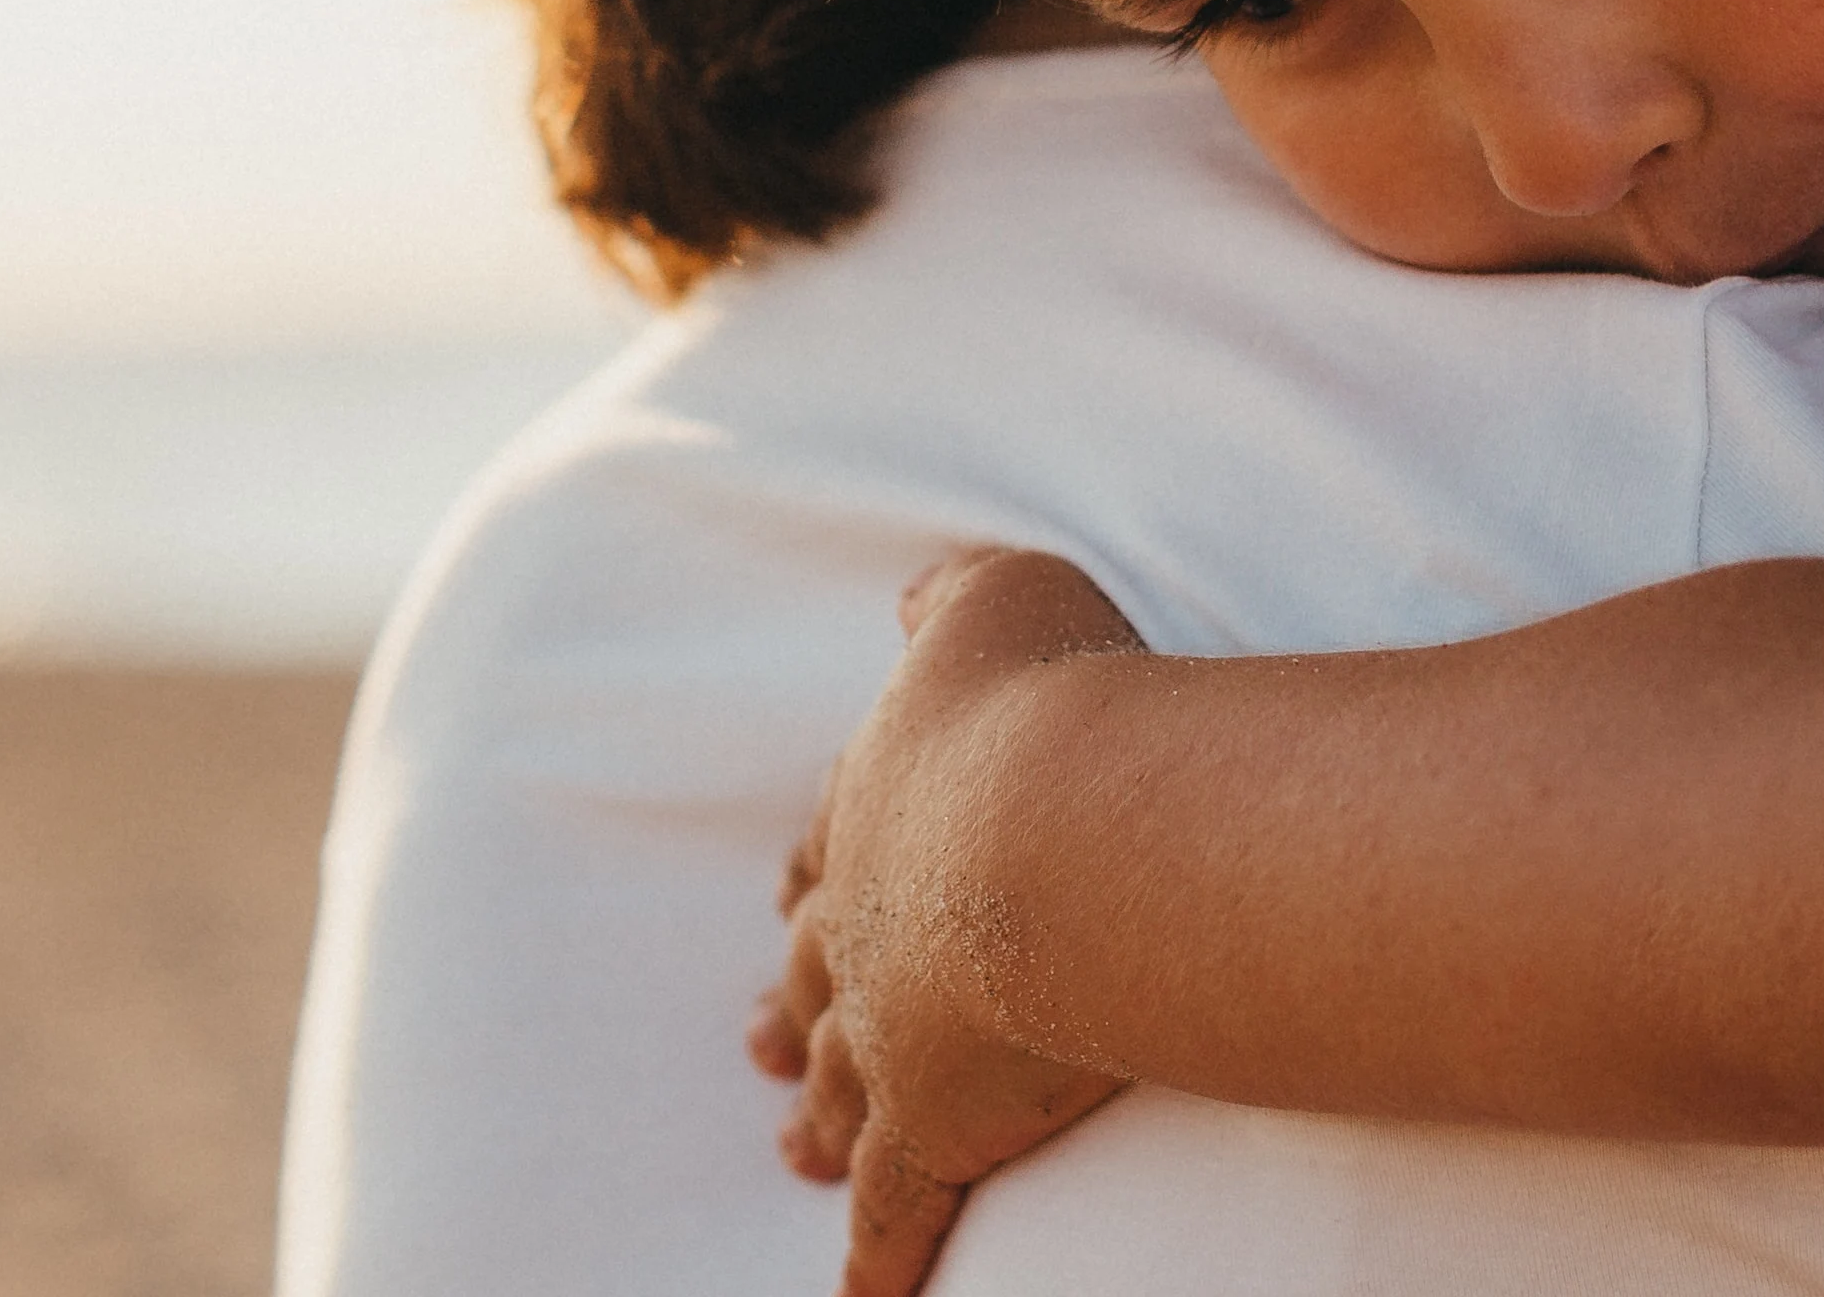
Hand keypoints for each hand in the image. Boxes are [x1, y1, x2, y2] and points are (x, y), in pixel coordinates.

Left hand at [749, 545, 1151, 1296]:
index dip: (818, 870)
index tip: (792, 895)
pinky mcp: (936, 1125)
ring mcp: (891, 1031)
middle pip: (813, 972)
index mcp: (881, 805)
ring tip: (789, 1147)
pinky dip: (876, 1261)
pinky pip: (895, 1209)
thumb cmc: (1054, 701)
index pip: (835, 844)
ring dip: (815, 1117)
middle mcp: (867, 921)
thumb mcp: (999, 598)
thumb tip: (915, 594)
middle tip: (754, 1040)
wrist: (1069, 828)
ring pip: (836, 1089)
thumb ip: (951, 596)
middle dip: (787, 1004)